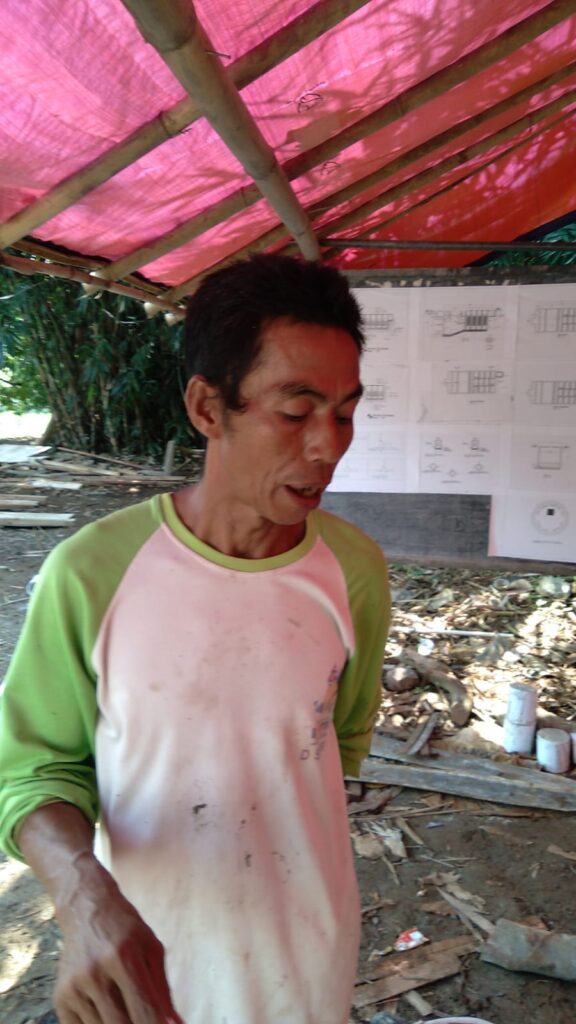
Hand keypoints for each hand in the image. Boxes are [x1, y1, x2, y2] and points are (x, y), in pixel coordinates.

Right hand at [54, 867, 183, 1023]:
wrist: (86, 910)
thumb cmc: (126, 930)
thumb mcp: (151, 949)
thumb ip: (163, 990)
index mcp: (123, 957)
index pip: (144, 1010)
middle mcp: (95, 973)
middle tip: (144, 1018)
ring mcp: (74, 987)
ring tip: (125, 1007)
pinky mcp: (60, 997)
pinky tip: (106, 1010)